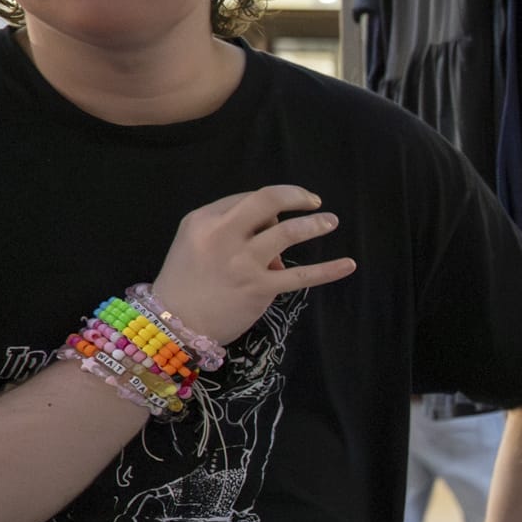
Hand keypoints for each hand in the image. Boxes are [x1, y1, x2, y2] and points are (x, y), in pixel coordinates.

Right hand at [152, 185, 357, 344]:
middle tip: (313, 201)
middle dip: (295, 196)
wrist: (173, 325)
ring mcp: (242, 262)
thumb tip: (273, 226)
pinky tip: (348, 264)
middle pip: (266, 201)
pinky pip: (301, 276)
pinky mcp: (259, 288)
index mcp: (203, 220)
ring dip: (314, 225)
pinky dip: (329, 270)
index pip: (247, 198)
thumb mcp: (194, 242)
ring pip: (286, 232)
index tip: (278, 212)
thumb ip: (228, 227)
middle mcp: (222, 236)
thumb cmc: (186, 282)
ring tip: (331, 221)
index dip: (269, 202)